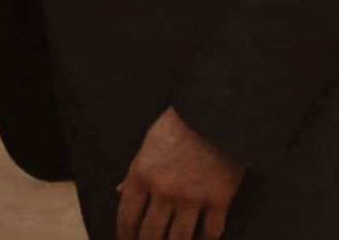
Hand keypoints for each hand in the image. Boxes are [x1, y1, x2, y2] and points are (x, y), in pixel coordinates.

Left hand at [116, 106, 244, 239]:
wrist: (217, 110)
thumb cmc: (180, 122)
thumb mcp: (150, 141)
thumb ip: (135, 170)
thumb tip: (119, 191)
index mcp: (143, 175)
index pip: (127, 219)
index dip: (125, 237)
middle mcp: (165, 191)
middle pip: (150, 236)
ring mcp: (192, 198)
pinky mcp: (219, 200)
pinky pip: (211, 233)